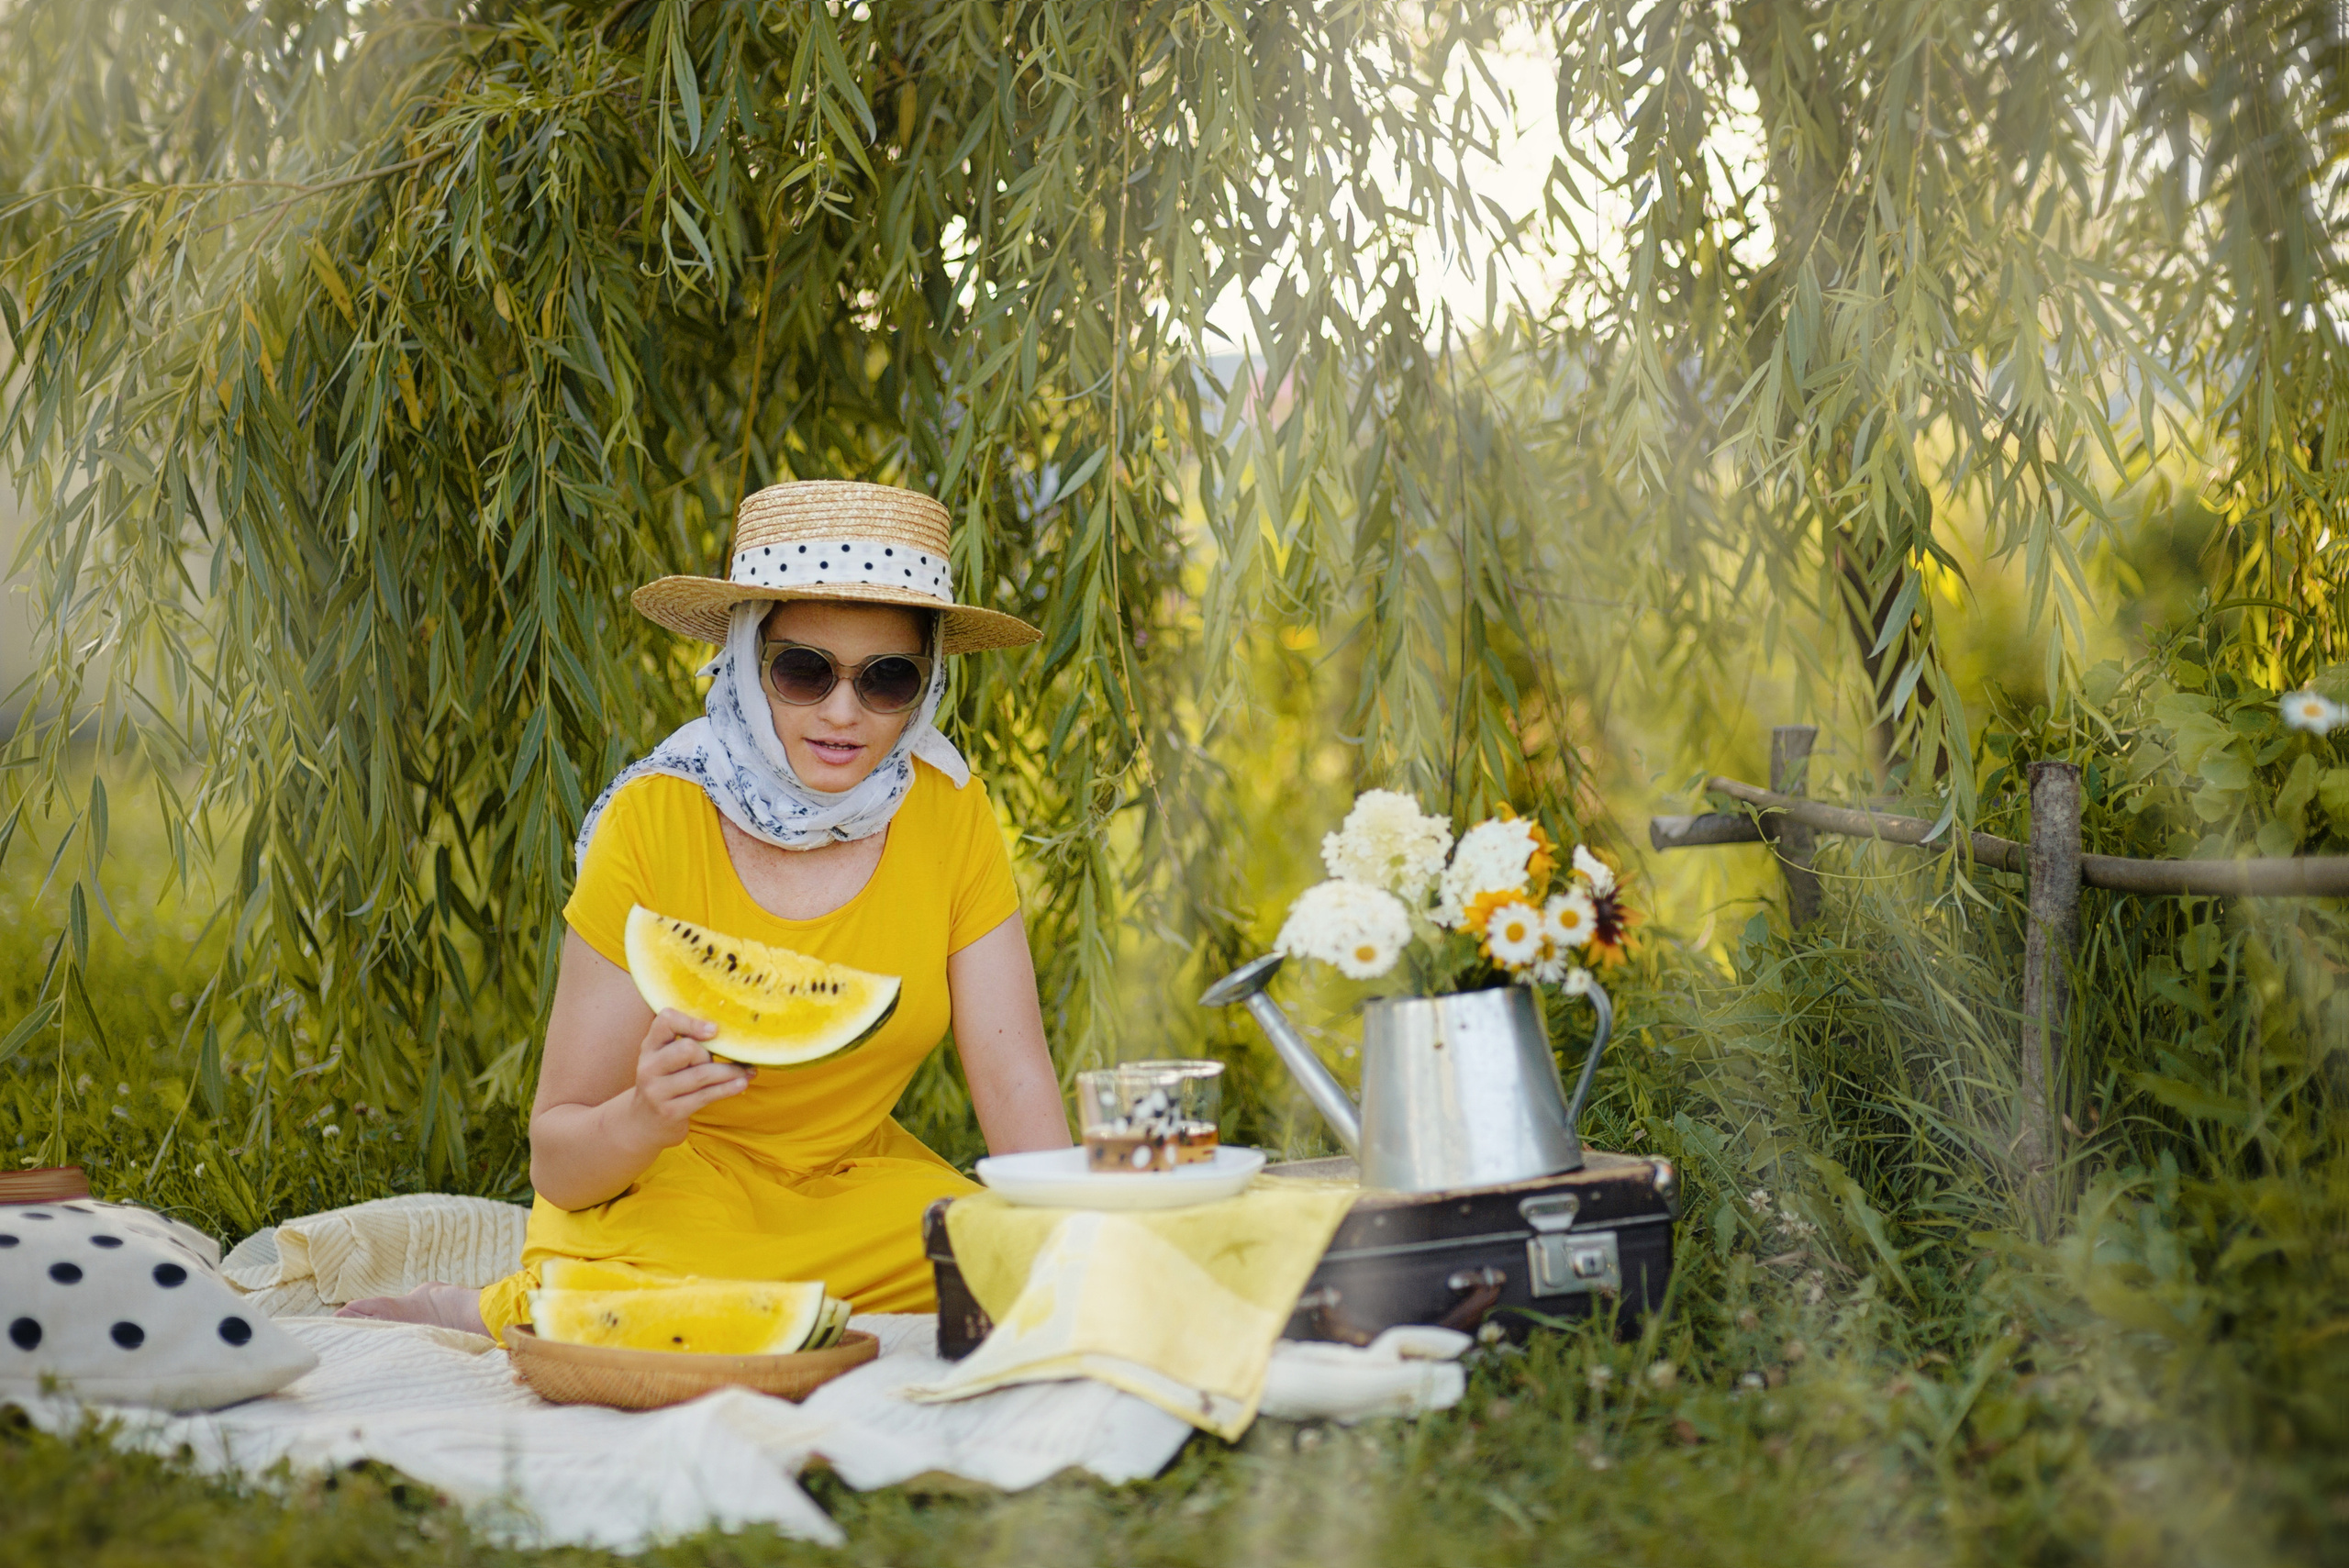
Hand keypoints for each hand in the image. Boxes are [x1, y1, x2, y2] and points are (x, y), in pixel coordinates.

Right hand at [623, 1009, 752, 1147]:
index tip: (714, 1030)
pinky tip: (741, 1083)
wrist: (643, 1123)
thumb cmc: (666, 1082)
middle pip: (687, 1049)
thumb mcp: (666, 1058)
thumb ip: (687, 1041)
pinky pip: (705, 1096)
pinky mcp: (670, 1111)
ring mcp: (657, 1091)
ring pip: (701, 1074)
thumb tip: (731, 1032)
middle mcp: (649, 1066)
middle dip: (710, 1053)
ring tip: (747, 1071)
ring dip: (730, 1072)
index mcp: (650, 1046)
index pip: (665, 1021)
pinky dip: (727, 1088)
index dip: (691, 1022)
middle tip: (720, 1060)